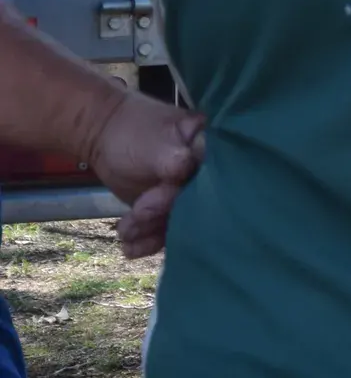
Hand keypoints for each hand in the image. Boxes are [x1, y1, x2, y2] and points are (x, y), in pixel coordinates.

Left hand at [84, 95, 203, 258]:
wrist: (104, 133)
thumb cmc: (134, 130)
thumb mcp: (156, 142)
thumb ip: (173, 158)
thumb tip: (188, 169)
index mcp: (214, 152)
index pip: (220, 180)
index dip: (196, 194)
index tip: (164, 194)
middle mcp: (208, 177)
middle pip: (199, 206)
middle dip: (166, 216)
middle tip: (139, 213)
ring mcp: (189, 196)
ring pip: (179, 223)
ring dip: (152, 231)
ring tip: (126, 231)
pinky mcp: (170, 212)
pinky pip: (164, 232)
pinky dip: (147, 242)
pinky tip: (129, 247)